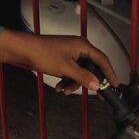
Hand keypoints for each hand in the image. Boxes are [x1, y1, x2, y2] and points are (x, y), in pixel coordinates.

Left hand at [0, 32, 118, 92]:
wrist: (25, 50)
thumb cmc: (42, 52)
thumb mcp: (65, 68)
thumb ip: (82, 77)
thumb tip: (96, 84)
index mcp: (83, 46)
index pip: (102, 60)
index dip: (110, 73)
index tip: (114, 84)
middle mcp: (79, 48)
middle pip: (91, 68)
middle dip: (86, 81)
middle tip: (89, 91)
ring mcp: (71, 53)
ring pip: (80, 72)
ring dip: (73, 83)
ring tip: (64, 89)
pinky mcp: (64, 58)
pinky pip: (71, 72)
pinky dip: (67, 80)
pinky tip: (59, 86)